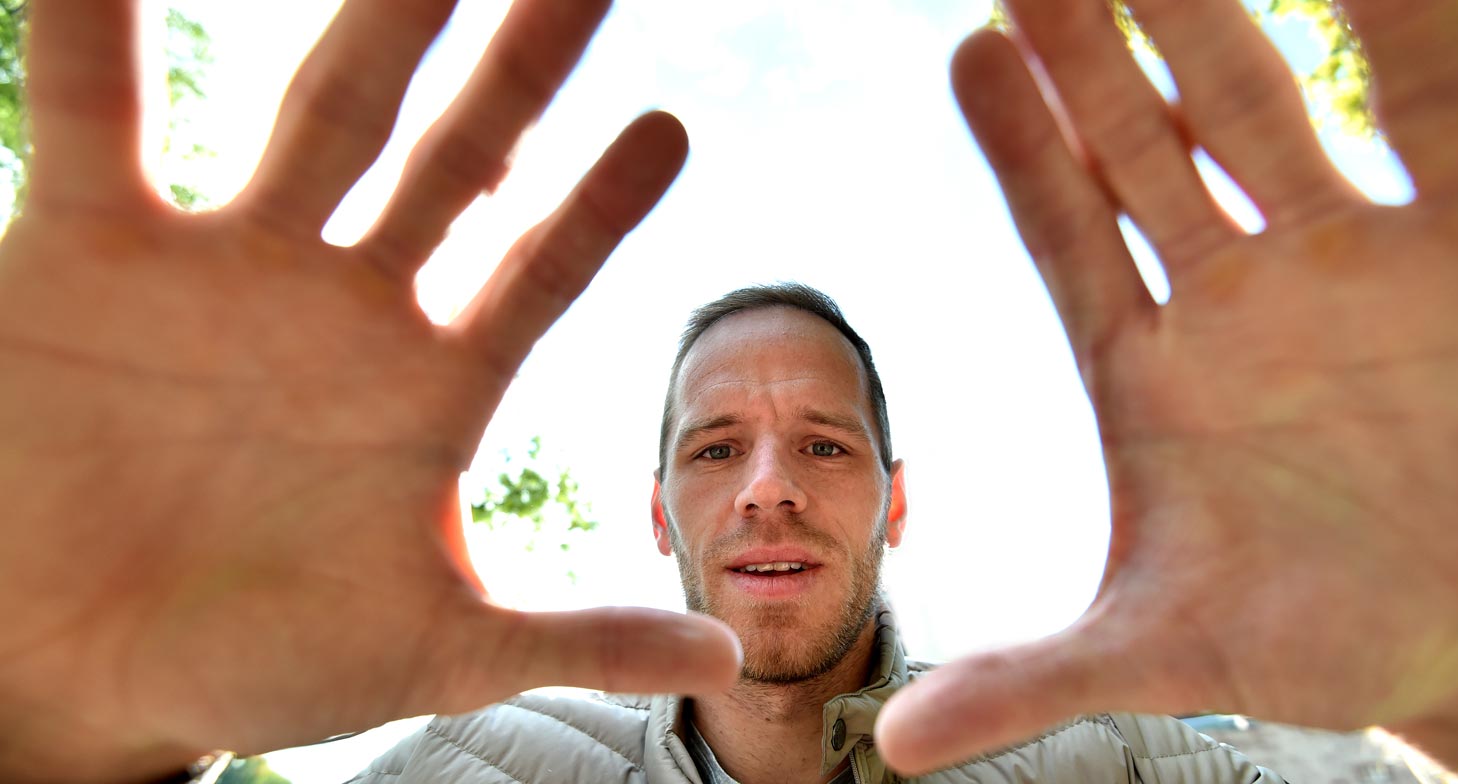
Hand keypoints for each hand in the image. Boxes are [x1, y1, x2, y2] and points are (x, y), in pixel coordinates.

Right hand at [0, 2, 738, 781]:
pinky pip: (96, 111)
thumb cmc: (251, 665)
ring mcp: (225, 263)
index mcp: (427, 385)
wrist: (65, 674)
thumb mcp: (428, 651)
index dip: (601, 204)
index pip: (539, 271)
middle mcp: (342, 302)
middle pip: (456, 160)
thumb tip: (725, 664)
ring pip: (324, 114)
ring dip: (381, 27)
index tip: (670, 126)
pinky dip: (98, 31)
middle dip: (519, 73)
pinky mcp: (88, 247)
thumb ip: (570, 640)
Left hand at [876, 0, 1457, 775]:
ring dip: (1205, 22)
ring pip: (1261, 110)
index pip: (1072, 231)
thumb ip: (1033, 682)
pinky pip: (1433, 107)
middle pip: (1144, 144)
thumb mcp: (1175, 653)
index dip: (1027, 145)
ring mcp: (1350, 254)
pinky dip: (1399, 28)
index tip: (972, 52)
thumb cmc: (1335, 641)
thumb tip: (898, 750)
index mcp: (1155, 366)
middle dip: (1094, 52)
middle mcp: (1239, 293)